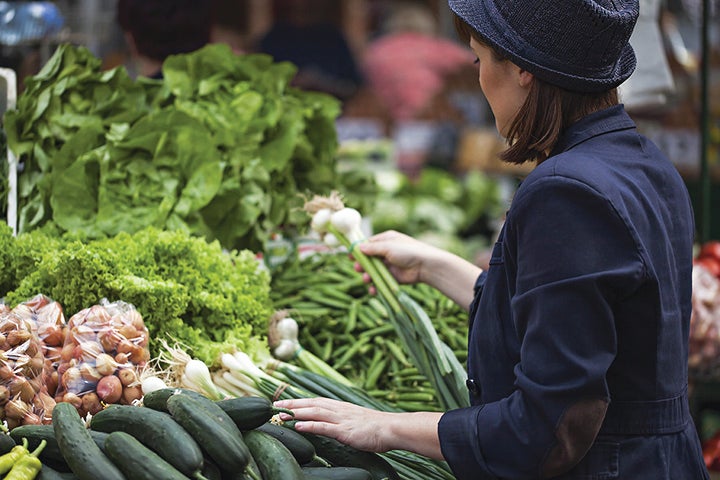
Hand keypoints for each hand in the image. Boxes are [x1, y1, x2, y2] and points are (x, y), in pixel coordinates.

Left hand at [274, 397, 392, 451]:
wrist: (392, 428)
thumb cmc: (377, 428)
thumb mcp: (356, 421)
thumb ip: (343, 420)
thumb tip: (332, 424)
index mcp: (341, 407)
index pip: (316, 401)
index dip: (299, 401)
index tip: (284, 402)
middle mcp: (339, 410)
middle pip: (311, 404)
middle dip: (292, 404)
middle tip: (274, 405)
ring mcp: (341, 419)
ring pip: (315, 412)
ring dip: (296, 412)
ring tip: (280, 415)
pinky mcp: (345, 431)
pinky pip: (324, 427)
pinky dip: (310, 425)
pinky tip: (298, 425)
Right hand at [357, 230, 436, 284]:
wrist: (426, 266)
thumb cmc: (408, 251)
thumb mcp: (388, 246)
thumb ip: (373, 248)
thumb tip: (358, 248)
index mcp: (386, 240)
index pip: (368, 244)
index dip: (359, 250)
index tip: (349, 256)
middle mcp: (386, 252)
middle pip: (369, 259)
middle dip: (362, 265)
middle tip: (358, 269)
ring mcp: (389, 265)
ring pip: (373, 272)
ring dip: (367, 276)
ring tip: (366, 279)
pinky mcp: (393, 277)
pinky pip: (380, 282)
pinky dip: (375, 286)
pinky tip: (372, 289)